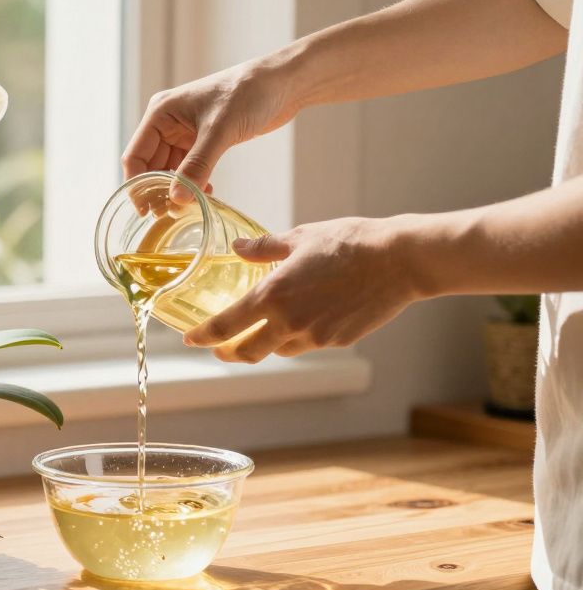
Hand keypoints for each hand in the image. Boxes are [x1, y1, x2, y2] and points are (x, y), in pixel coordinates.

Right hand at [123, 60, 300, 201]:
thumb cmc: (249, 93)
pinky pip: (189, 168)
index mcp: (161, 113)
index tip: (145, 210)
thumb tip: (177, 199)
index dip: (137, 184)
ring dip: (177, 189)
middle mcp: (168, 122)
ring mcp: (186, 132)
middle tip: (168, 215)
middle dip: (157, 190)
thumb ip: (197, 166)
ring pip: (170, 169)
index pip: (136, 155)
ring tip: (189, 207)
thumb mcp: (219, 131)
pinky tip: (207, 193)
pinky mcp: (204, 139)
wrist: (282, 84)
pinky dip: (193, 182)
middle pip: (150, 165)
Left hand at [182, 217, 420, 362]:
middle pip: (246, 352)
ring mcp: (314, 336)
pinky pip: (306, 345)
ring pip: (277, 350)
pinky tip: (299, 323)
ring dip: (264, 344)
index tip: (190, 339)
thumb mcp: (300, 237)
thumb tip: (237, 248)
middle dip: (228, 351)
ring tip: (260, 332)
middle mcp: (289, 322)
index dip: (203, 336)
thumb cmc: (349, 242)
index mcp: (273, 295)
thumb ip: (263, 247)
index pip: (226, 325)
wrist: (398, 260)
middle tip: (219, 347)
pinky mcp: (337, 341)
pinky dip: (294, 338)